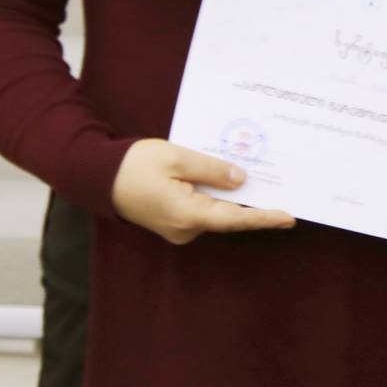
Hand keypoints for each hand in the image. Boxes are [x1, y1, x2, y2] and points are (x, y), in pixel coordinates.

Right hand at [111, 138, 295, 244]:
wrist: (98, 176)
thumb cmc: (135, 164)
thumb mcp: (177, 157)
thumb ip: (212, 169)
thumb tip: (240, 180)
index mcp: (187, 214)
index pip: (234, 218)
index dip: (263, 218)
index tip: (288, 218)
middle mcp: (185, 228)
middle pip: (228, 217)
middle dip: (254, 206)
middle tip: (282, 193)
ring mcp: (178, 228)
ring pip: (216, 214)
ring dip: (235, 201)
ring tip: (262, 184)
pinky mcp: (173, 222)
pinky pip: (203, 211)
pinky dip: (218, 199)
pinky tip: (231, 184)